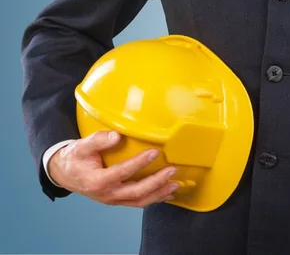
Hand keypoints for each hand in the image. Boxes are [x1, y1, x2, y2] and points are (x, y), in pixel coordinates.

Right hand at [47, 130, 179, 206]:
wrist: (65, 174)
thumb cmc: (75, 159)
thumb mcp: (82, 146)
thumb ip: (99, 140)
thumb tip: (116, 136)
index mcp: (97, 181)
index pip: (122, 172)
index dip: (139, 163)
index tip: (154, 152)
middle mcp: (107, 194)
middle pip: (136, 192)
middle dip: (156, 182)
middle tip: (171, 171)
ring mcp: (113, 199)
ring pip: (139, 201)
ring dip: (159, 194)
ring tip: (175, 184)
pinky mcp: (118, 200)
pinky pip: (138, 202)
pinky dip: (154, 198)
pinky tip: (167, 193)